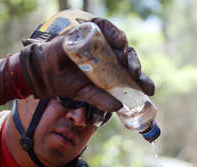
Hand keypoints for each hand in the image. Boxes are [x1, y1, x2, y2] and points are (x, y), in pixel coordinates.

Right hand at [19, 18, 154, 111]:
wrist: (47, 73)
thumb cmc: (68, 84)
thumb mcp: (87, 95)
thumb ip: (102, 100)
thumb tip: (118, 107)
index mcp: (111, 73)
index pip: (130, 76)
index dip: (142, 82)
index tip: (150, 90)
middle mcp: (109, 58)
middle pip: (128, 60)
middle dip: (136, 68)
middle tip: (136, 75)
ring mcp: (101, 44)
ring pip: (120, 45)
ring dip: (127, 52)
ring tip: (127, 60)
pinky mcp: (91, 32)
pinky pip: (106, 28)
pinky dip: (114, 33)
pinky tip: (119, 42)